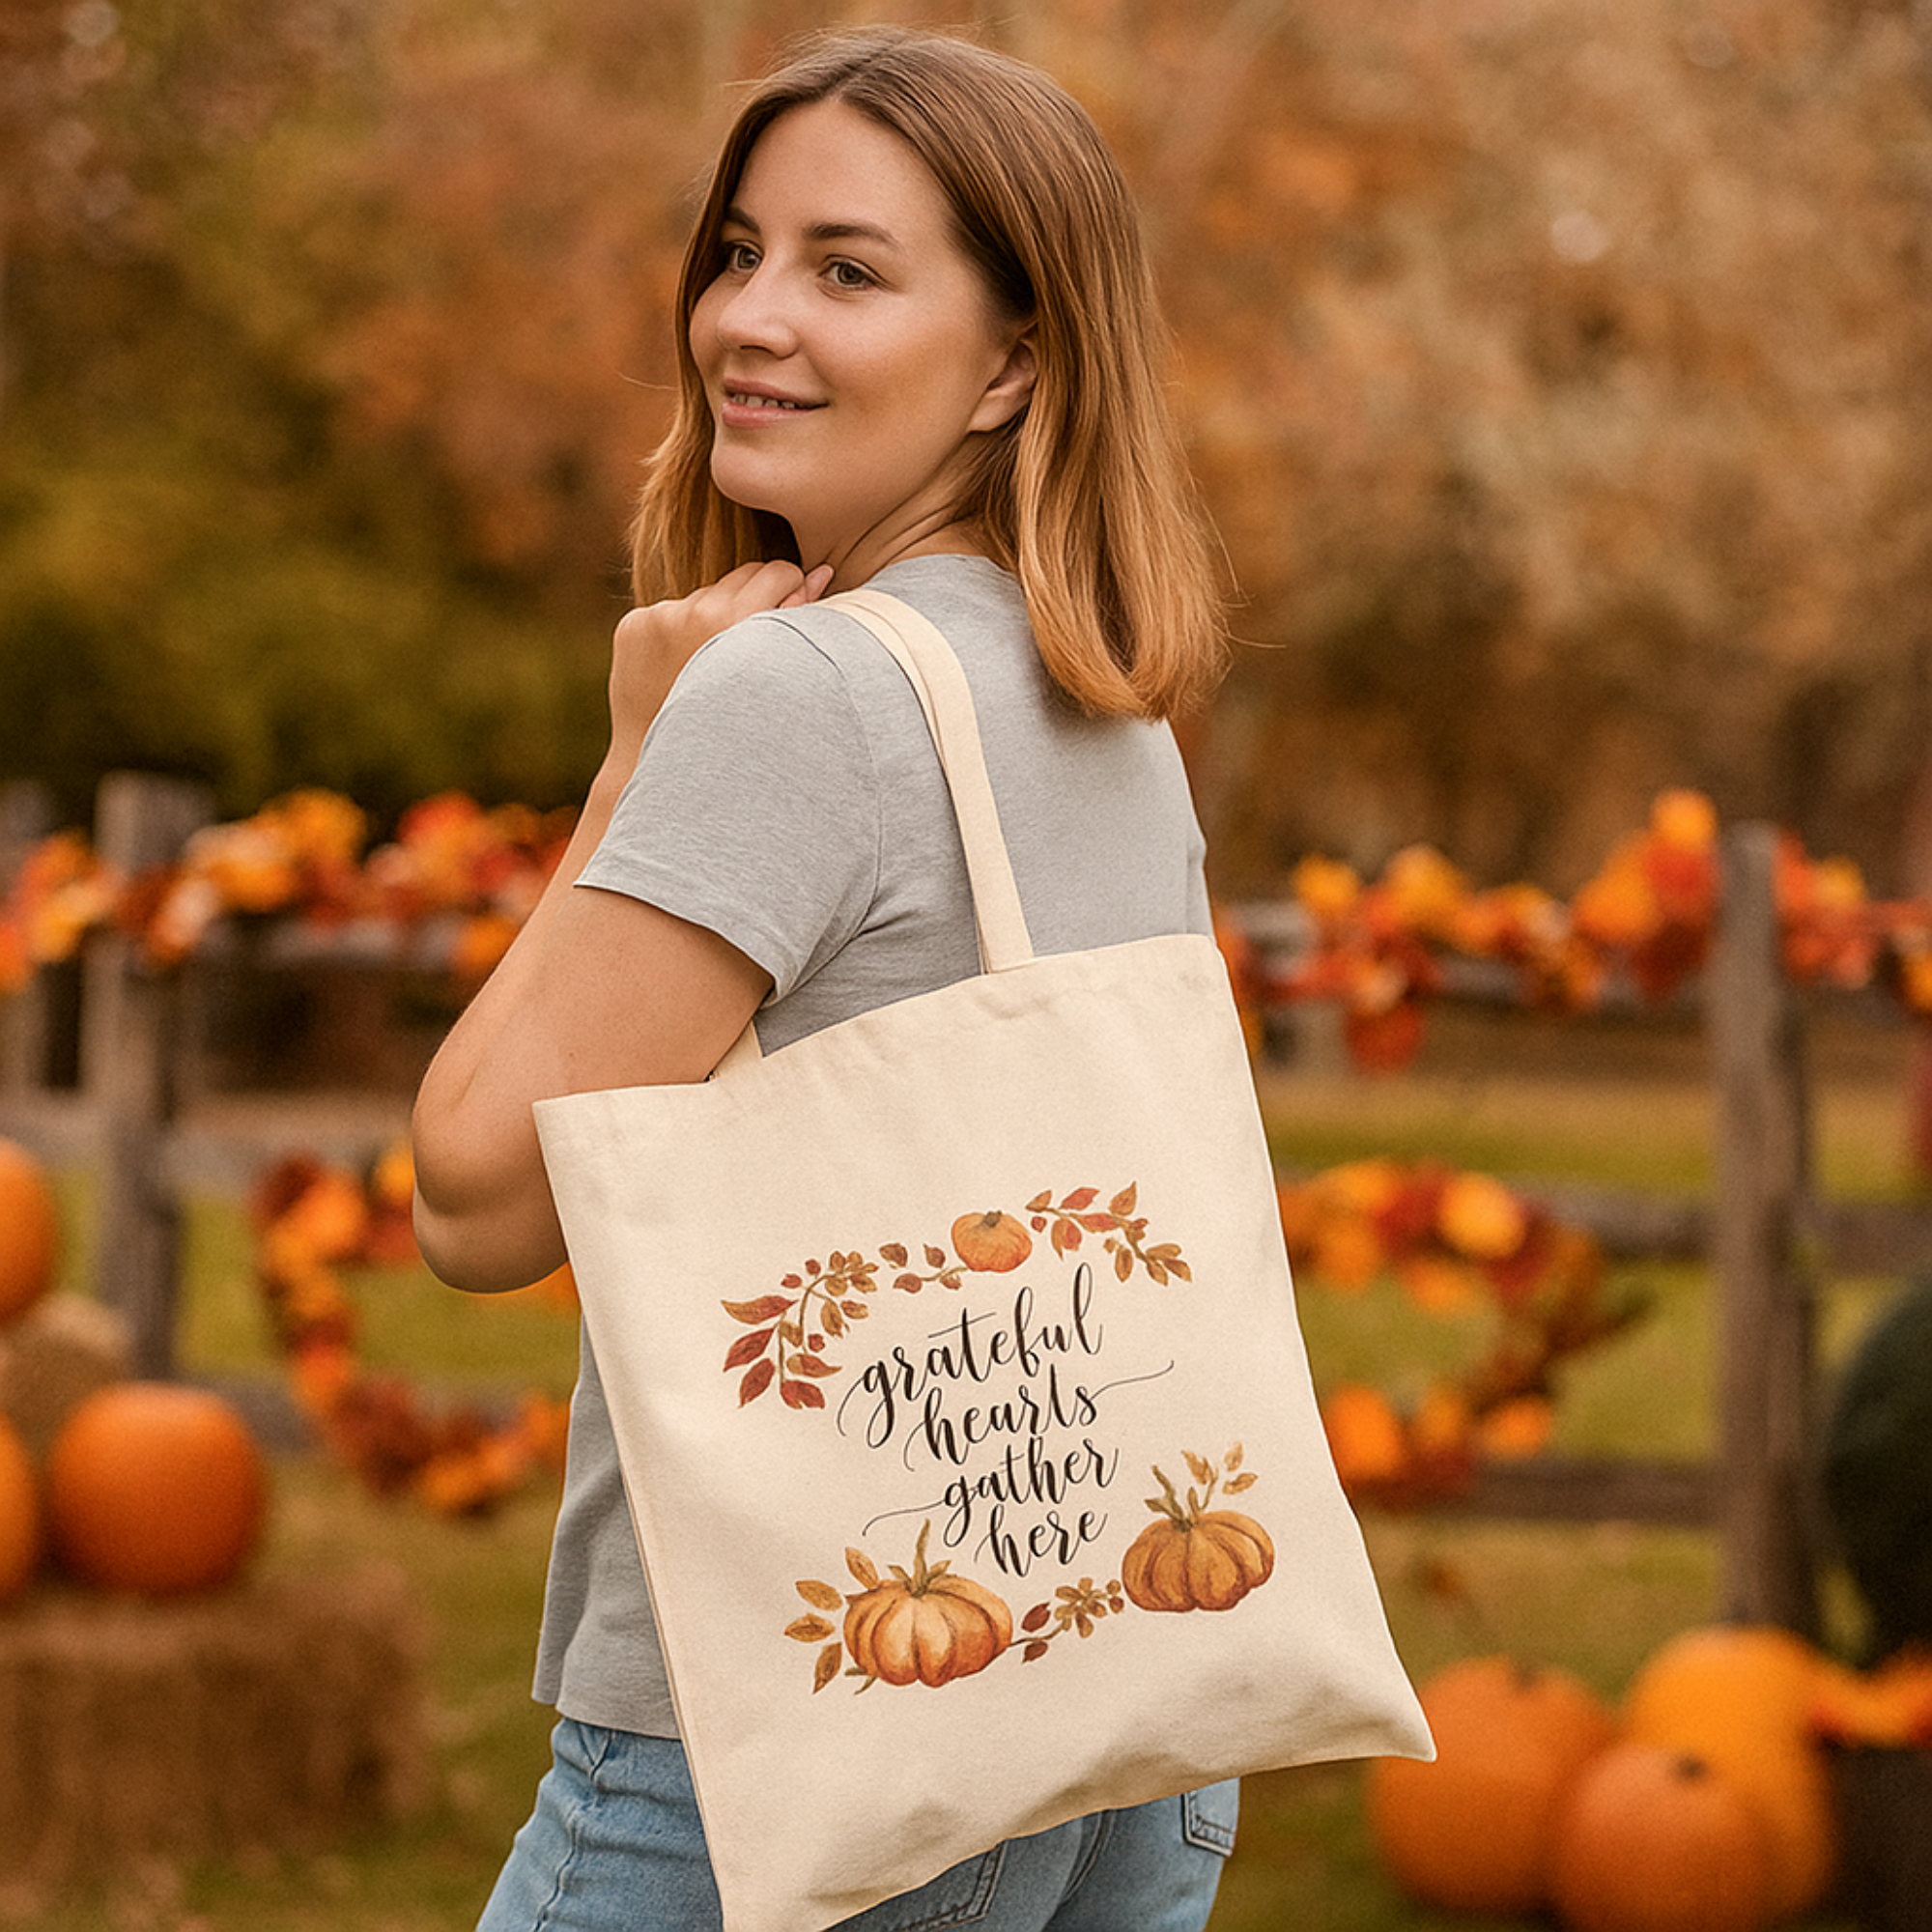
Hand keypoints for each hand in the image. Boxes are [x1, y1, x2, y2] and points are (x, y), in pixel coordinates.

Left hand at [604, 559, 833, 772]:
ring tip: (712, 665)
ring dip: (714, 617)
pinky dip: (677, 632)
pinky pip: (668, 611)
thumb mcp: (773, 675)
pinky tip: (679, 668)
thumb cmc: (733, 727)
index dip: (789, 587)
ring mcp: (658, 617)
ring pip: (706, 594)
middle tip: (749, 644)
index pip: (778, 571)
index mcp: (737, 624)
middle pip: (742, 575)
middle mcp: (695, 614)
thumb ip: (800, 617)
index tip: (788, 609)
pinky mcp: (633, 625)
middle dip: (753, 599)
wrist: (663, 764)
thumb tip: (821, 570)